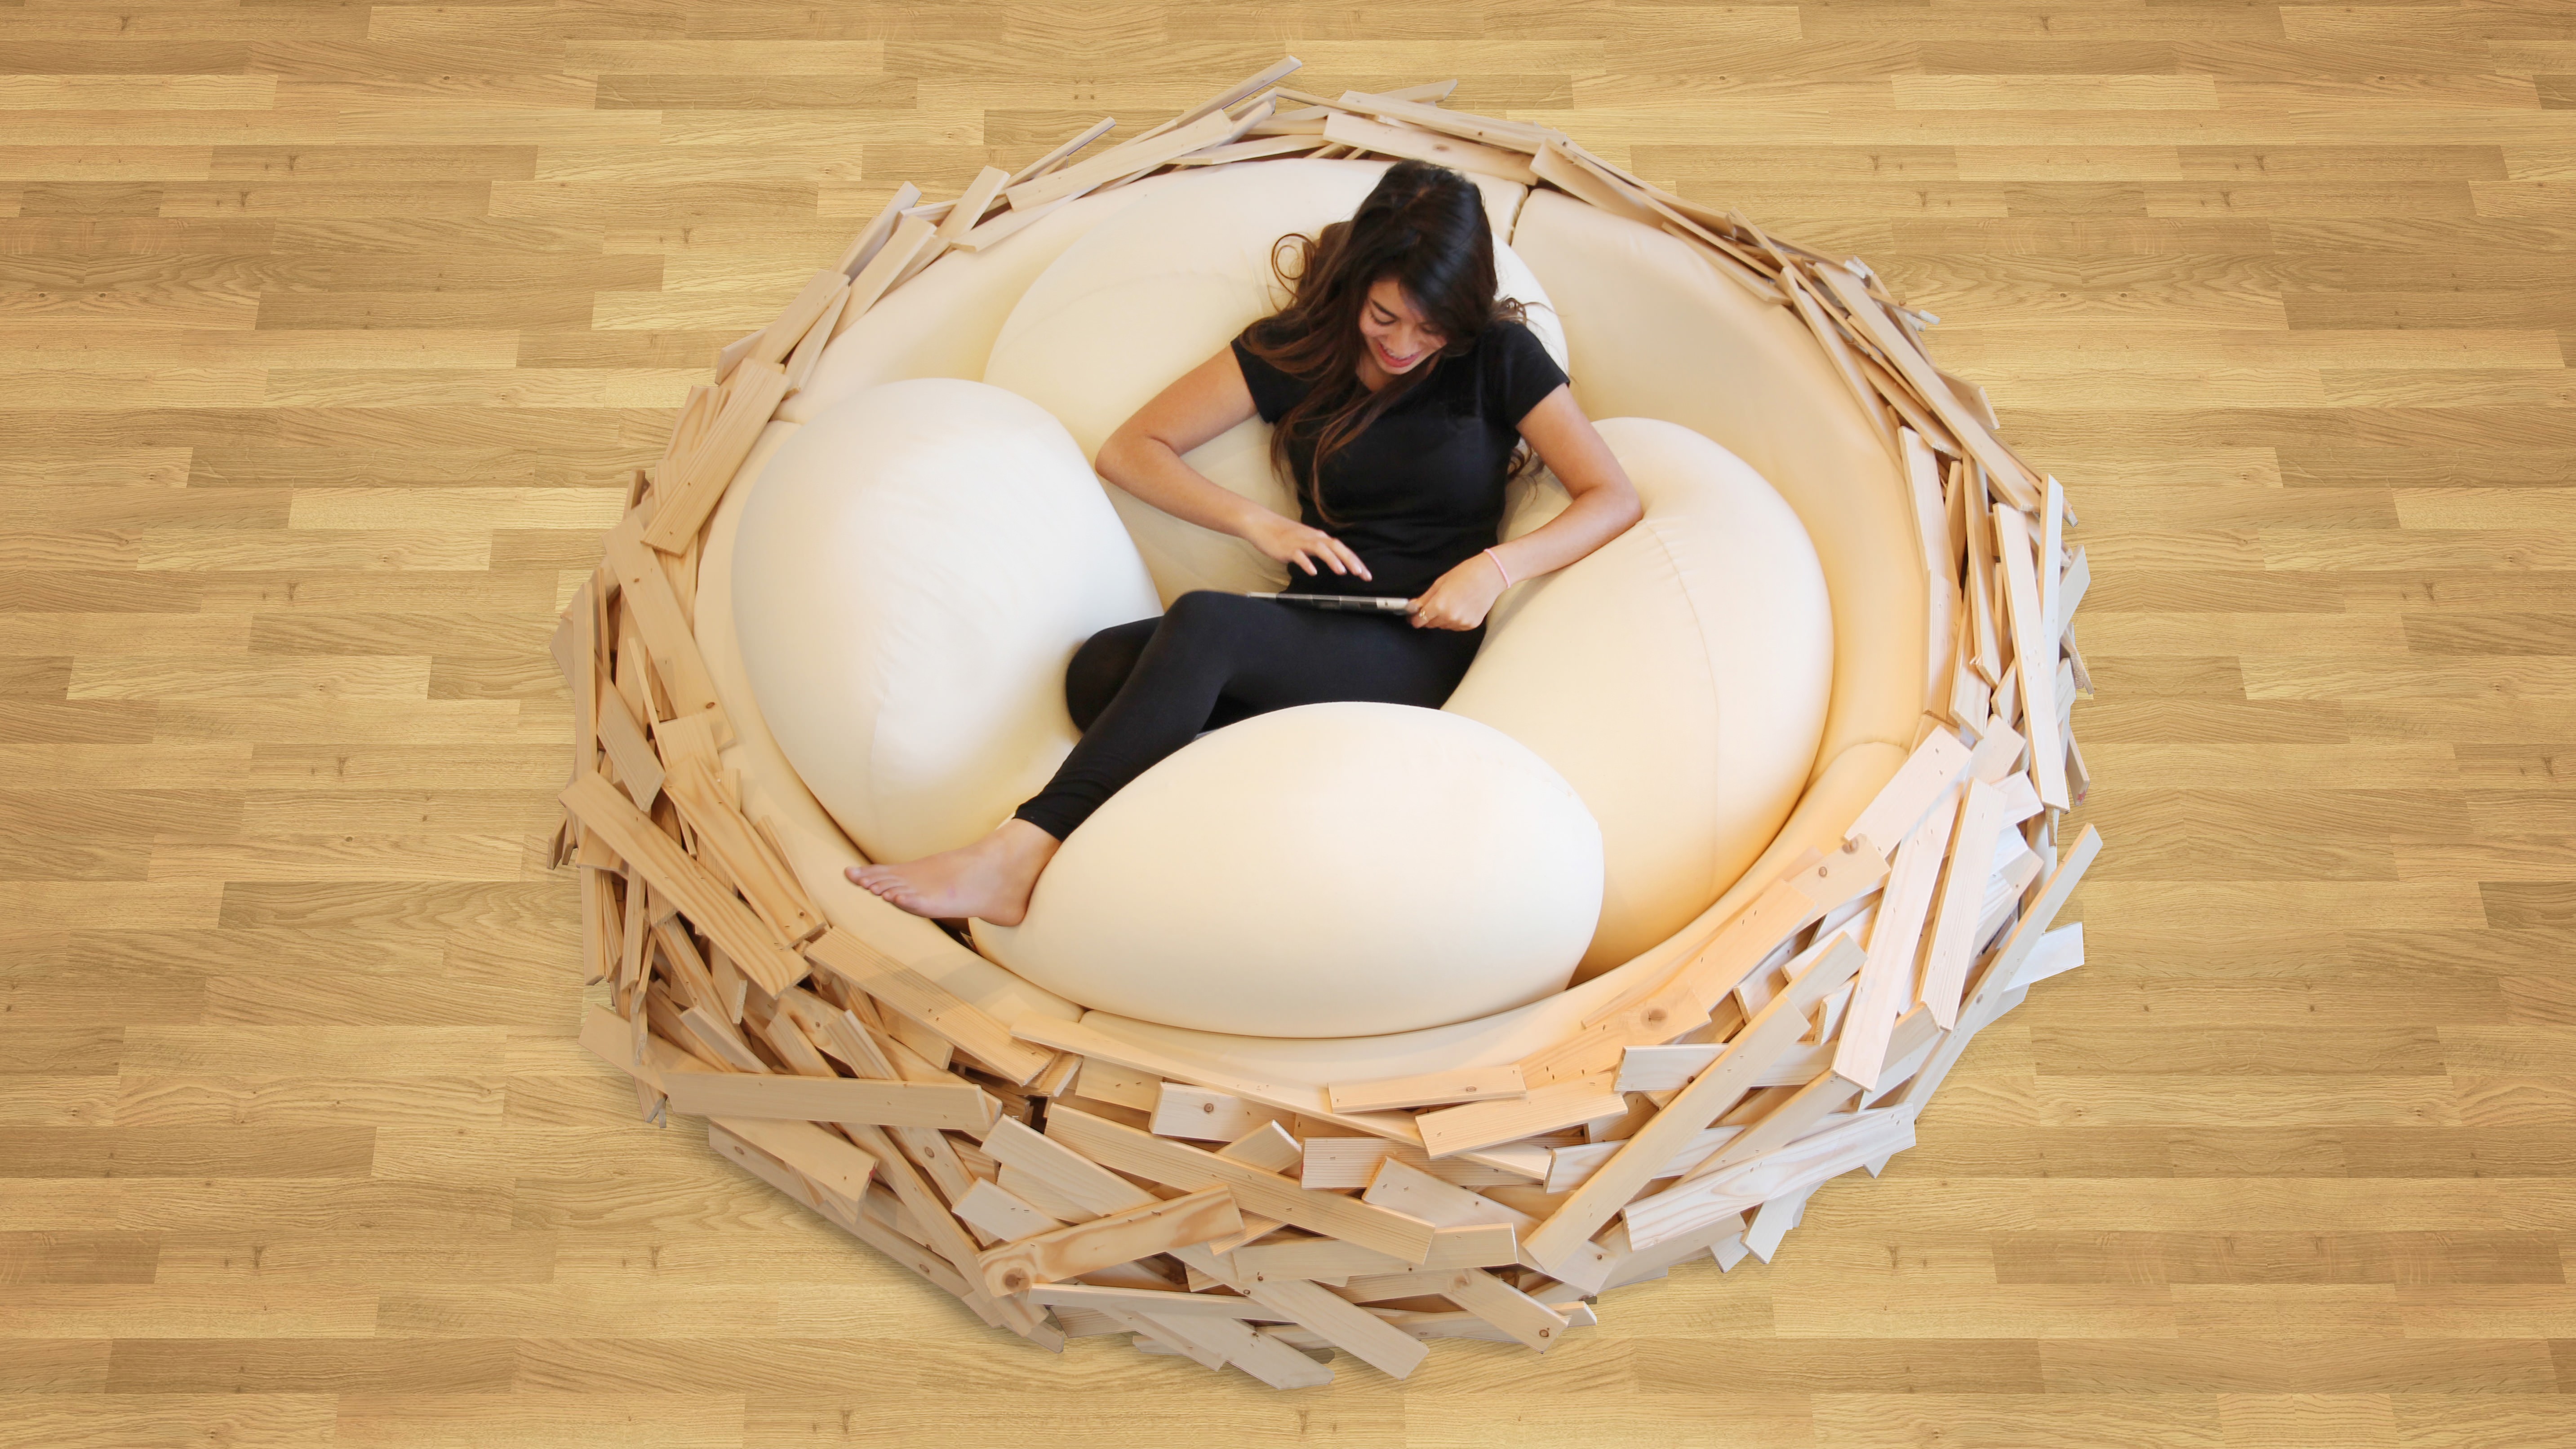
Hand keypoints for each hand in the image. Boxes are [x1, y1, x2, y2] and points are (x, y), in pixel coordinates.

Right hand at [1240, 510, 1370, 582]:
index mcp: (1319, 538)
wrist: (1263, 524)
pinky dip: (1306, 563)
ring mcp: (1301, 542)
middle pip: (1336, 547)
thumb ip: (1319, 550)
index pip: (1342, 549)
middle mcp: (1314, 538)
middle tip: (1362, 574)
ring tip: (1343, 571)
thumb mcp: (1306, 542)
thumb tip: (1332, 560)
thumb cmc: (1284, 535)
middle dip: (1351, 561)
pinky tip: (1313, 572)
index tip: (1366, 574)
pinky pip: (1299, 556)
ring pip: (1321, 549)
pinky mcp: (1288, 547)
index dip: (1356, 561)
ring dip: (1333, 560)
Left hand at [1408, 552, 1508, 630]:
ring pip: (1444, 625)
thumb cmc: (1465, 574)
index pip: (1419, 621)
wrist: (1490, 576)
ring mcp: (1461, 622)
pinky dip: (1455, 619)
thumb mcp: (1440, 583)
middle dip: (1429, 616)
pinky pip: (1456, 626)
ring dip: (1442, 618)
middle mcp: (1450, 617)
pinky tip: (1461, 606)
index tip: (1414, 615)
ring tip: (1452, 602)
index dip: (1415, 618)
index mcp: (1439, 605)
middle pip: (1431, 624)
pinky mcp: (1471, 625)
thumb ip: (1425, 598)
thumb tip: (1412, 607)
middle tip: (1436, 603)